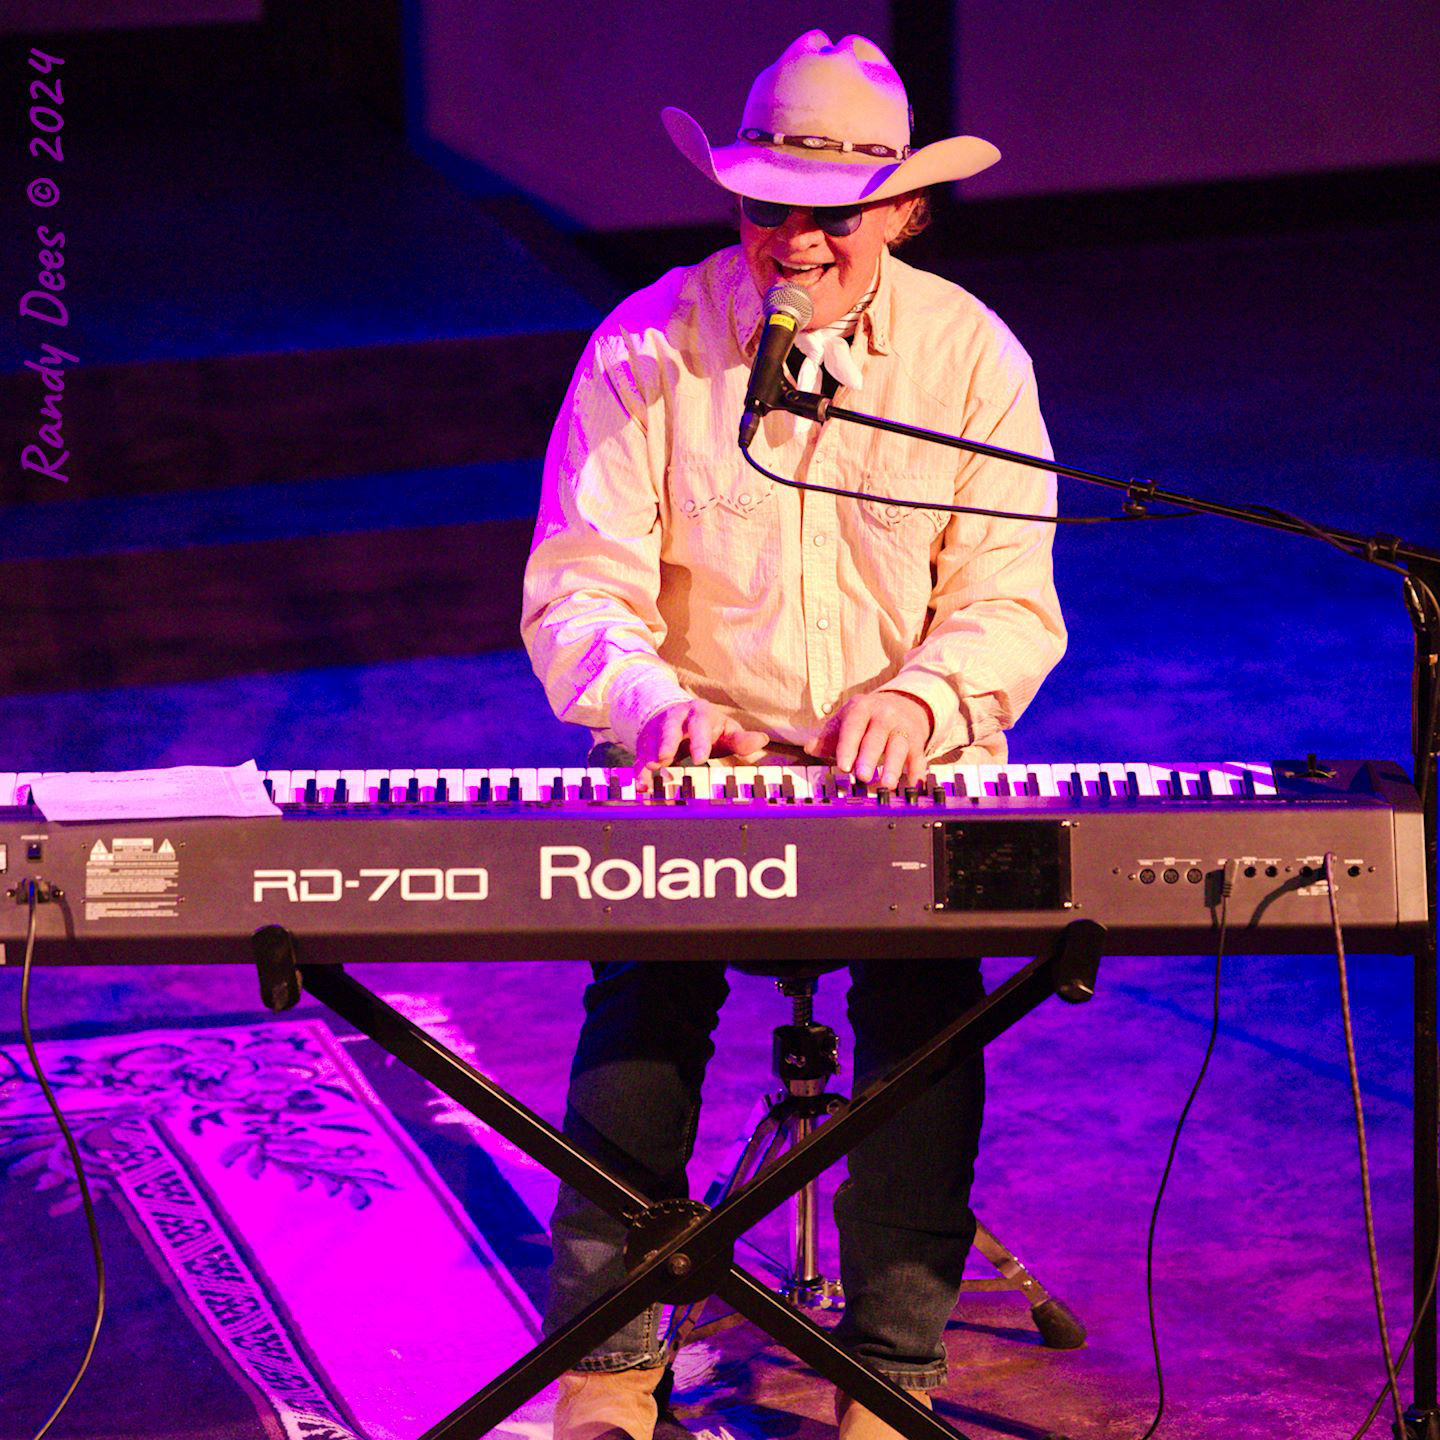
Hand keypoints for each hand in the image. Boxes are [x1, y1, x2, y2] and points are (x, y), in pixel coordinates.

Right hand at [633, 700, 769, 791]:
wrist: (676, 716)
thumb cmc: (708, 728)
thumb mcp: (725, 730)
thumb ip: (740, 739)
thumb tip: (762, 740)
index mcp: (699, 712)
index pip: (700, 723)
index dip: (699, 740)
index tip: (700, 758)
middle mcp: (676, 717)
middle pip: (670, 726)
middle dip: (667, 742)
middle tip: (664, 759)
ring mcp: (658, 730)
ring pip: (652, 741)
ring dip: (649, 757)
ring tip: (649, 770)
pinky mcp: (646, 745)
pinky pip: (640, 757)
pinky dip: (639, 771)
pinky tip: (641, 786)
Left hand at [805, 690, 931, 790]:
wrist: (903, 703)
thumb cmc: (867, 718)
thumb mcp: (845, 720)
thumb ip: (827, 737)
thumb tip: (810, 748)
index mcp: (862, 708)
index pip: (853, 726)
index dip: (848, 746)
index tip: (843, 766)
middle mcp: (885, 716)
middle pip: (877, 736)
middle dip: (869, 757)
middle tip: (862, 776)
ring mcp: (902, 728)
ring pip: (899, 746)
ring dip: (894, 766)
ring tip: (886, 784)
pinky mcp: (917, 742)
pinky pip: (919, 757)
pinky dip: (918, 772)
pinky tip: (914, 785)